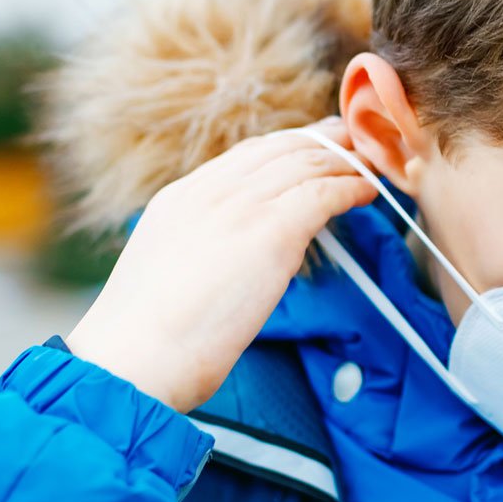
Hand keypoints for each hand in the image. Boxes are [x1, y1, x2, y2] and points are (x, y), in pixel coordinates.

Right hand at [64, 115, 379, 413]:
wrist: (133, 359)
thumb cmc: (147, 343)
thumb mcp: (168, 277)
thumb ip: (203, 254)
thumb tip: (240, 263)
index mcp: (179, 200)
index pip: (244, 157)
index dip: (287, 148)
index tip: (313, 149)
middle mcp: (208, 193)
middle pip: (280, 149)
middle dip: (323, 142)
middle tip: (354, 146)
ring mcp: (238, 207)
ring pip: (306, 164)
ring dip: (344, 163)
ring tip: (370, 168)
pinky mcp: (270, 230)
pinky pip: (324, 193)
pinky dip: (351, 188)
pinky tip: (367, 193)